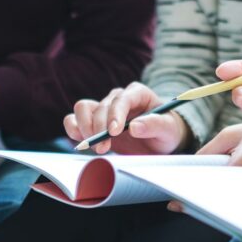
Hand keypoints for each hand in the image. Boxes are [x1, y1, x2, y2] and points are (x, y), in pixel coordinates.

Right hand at [64, 82, 190, 154]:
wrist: (159, 141)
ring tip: (93, 145)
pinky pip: (75, 118)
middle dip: (99, 128)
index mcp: (138, 93)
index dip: (115, 114)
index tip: (114, 132)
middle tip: (103, 148)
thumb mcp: (168, 130)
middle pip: (101, 107)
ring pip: (83, 108)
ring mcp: (104, 108)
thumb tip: (135, 127)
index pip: (122, 99)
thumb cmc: (166, 131)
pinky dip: (73, 128)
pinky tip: (79, 140)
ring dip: (84, 127)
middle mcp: (118, 97)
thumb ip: (154, 125)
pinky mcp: (93, 120)